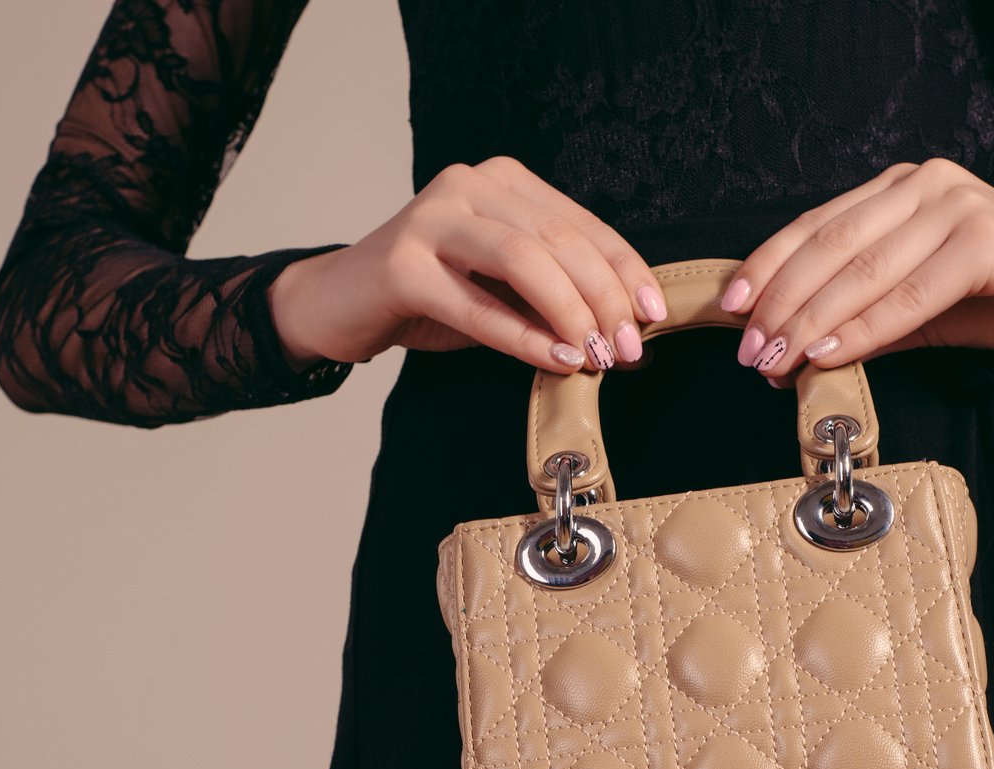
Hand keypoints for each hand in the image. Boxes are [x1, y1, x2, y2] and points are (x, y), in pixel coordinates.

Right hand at [268, 156, 668, 375]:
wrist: (339, 303)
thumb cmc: (429, 296)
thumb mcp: (502, 291)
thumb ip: (554, 299)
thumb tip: (625, 337)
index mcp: (502, 181)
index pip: (581, 223)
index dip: (625, 270)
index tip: (654, 314)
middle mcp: (468, 185)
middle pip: (559, 240)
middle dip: (604, 298)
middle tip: (626, 349)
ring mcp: (431, 218)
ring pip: (524, 260)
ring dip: (570, 313)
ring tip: (595, 356)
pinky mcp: (402, 265)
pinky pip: (478, 304)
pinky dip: (523, 336)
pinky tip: (556, 361)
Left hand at [714, 158, 993, 383]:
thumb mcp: (924, 312)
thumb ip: (865, 320)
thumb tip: (794, 352)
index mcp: (903, 189)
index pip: (817, 225)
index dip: (768, 267)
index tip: (731, 310)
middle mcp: (926, 183)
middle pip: (831, 244)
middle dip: (781, 302)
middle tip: (749, 351)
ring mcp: (957, 204)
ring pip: (864, 267)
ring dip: (813, 319)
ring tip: (778, 359)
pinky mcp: (987, 238)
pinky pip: (911, 290)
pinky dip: (867, 325)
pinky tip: (832, 352)